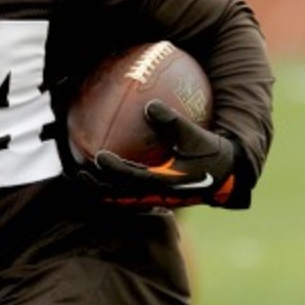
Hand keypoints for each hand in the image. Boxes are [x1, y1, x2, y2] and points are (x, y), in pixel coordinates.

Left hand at [77, 100, 238, 208]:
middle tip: (79, 173)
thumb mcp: (197, 137)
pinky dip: (113, 188)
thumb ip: (174, 122)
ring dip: (102, 190)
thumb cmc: (210, 153)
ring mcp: (155, 199)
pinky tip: (99, 175)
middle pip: (121, 195)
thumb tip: (150, 105)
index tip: (99, 156)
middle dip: (99, 187)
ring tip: (81, 178)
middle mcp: (157, 195)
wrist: (225, 176)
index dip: (116, 170)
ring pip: (122, 198)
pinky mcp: (155, 198)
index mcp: (166, 182)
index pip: (135, 178)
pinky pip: (128, 195)